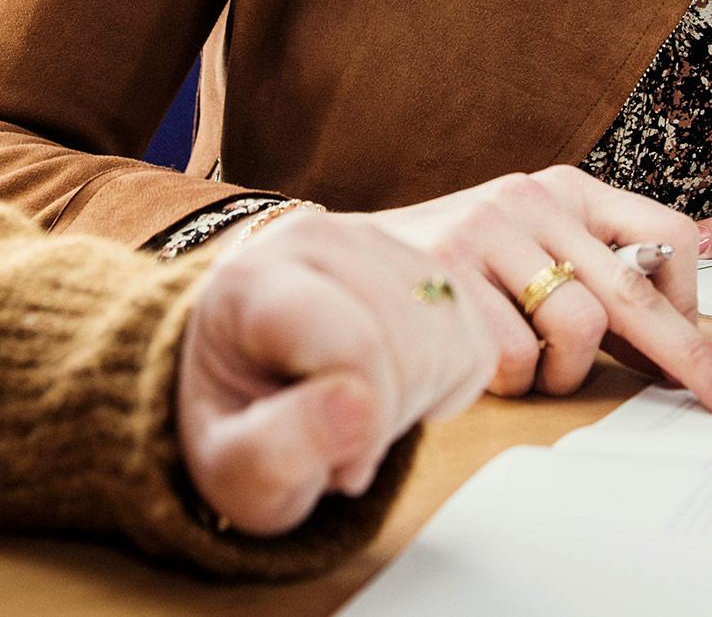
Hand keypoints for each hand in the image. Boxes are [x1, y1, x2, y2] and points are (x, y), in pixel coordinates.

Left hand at [178, 209, 496, 535]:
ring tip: (359, 413)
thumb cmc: (239, 434)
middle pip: (408, 342)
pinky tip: (393, 388)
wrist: (251, 387)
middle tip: (340, 441)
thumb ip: (275, 450)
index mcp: (249, 282)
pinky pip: (478, 341)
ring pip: (450, 338)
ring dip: (416, 401)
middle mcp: (314, 237)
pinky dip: (447, 385)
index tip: (336, 467)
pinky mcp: (424, 261)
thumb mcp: (233, 474)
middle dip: (387, 416)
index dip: (363, 422)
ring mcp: (375, 238)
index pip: (352, 342)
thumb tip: (358, 405)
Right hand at [360, 166, 711, 416]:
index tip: (702, 355)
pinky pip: (518, 355)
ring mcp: (489, 229)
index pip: (671, 235)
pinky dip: (513, 380)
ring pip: (580, 328)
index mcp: (568, 188)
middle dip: (691, 358)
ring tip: (532, 370)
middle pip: (636, 291)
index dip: (692, 304)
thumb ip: (597, 283)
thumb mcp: (534, 252)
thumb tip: (678, 352)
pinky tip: (485, 366)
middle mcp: (533, 197)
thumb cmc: (459, 271)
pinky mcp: (449, 270)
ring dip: (565, 373)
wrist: (344, 265)